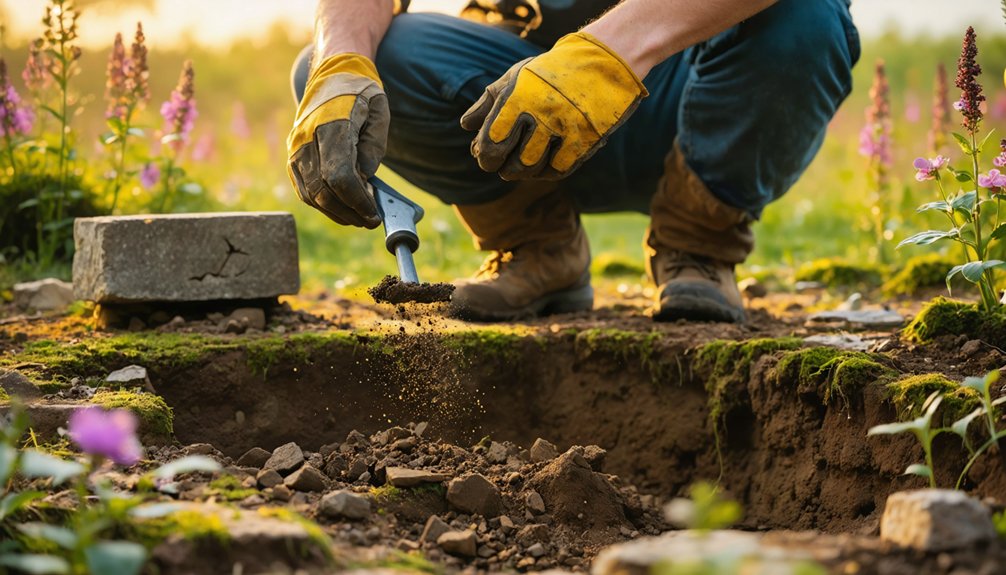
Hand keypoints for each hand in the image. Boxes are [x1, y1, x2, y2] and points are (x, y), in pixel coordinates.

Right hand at [287, 54, 388, 227]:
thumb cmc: (362, 92)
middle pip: (324, 190)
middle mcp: (307, 138)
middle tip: (370, 221)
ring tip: (358, 217)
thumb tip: (364, 179)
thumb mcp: (380, 112)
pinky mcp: (293, 155)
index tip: (374, 214)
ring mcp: (296, 148)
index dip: (357, 200)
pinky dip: (322, 203)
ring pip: (311, 194)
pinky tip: (341, 207)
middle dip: (349, 211)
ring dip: (335, 212)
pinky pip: (303, 189)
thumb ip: (374, 147)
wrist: (333, 73)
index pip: (340, 175)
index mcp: (331, 125)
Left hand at [461, 32, 646, 180]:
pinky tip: (543, 163)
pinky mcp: (585, 139)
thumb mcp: (517, 77)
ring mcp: (564, 128)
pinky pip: (559, 169)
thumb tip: (466, 126)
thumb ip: (489, 101)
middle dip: (502, 168)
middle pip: (511, 163)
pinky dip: (547, 171)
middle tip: (502, 167)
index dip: (484, 156)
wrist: (603, 62)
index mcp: (517, 97)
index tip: (485, 156)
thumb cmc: (552, 73)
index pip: (491, 143)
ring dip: (524, 172)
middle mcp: (540, 114)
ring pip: (533, 169)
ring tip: (522, 165)